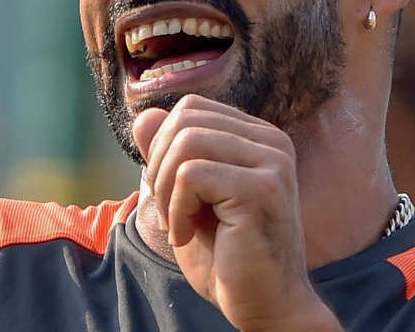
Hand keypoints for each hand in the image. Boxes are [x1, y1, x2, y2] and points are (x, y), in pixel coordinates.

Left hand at [132, 94, 341, 330]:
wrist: (263, 306)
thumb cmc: (226, 255)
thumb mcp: (184, 197)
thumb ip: (167, 155)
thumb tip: (142, 117)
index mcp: (258, 137)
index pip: (192, 108)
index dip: (164, 146)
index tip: (171, 192)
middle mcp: (272, 142)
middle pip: (185, 120)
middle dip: (160, 166)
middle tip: (171, 212)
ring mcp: (272, 163)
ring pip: (186, 143)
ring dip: (167, 190)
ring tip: (179, 224)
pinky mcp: (263, 189)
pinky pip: (192, 176)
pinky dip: (176, 208)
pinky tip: (187, 235)